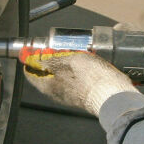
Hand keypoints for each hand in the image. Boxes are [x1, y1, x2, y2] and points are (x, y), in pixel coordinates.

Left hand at [19, 48, 137, 115]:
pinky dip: (76, 70)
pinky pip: (75, 80)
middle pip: (46, 74)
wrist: (113, 95)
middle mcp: (56, 93)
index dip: (31, 59)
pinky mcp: (84, 95)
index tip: (35, 49)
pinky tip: (85, 62)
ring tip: (73, 52)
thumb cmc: (89, 78)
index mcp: (47, 86)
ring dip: (64, 64)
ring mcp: (71, 95)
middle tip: (56, 47)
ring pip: (61, 77)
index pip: (30, 73)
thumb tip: (34, 58)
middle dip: (49, 60)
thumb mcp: (66, 61)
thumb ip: (49, 59)